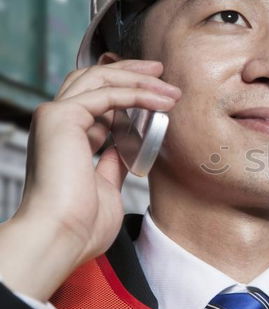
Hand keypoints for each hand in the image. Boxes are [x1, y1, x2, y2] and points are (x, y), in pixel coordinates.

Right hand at [0, 57, 180, 300]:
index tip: (158, 94)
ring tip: (171, 89)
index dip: (128, 93)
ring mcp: (56, 117)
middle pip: (95, 79)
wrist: (61, 237)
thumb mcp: (106, 186)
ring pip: (100, 79)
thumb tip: (126, 150)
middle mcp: (57, 123)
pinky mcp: (61, 117)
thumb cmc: (81, 225)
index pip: (96, 101)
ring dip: (140, 80)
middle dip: (131, 72)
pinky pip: (107, 93)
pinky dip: (137, 93)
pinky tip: (161, 101)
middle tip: (161, 71)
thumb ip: (114, 163)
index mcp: (66, 139)